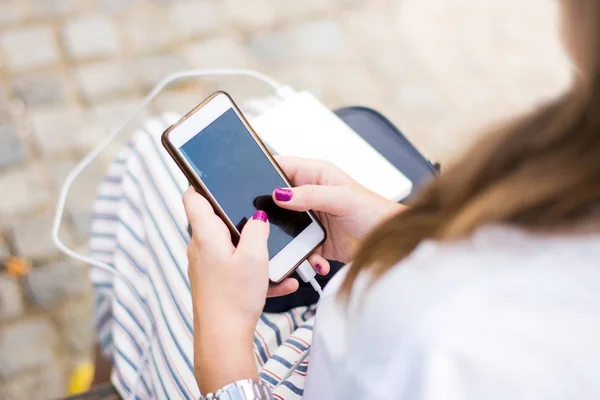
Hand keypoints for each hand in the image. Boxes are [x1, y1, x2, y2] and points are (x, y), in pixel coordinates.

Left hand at [183, 188, 266, 392]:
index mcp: (205, 235)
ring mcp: (206, 266)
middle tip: (263, 216)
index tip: (216, 175)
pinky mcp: (214, 282)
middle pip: (217, 220)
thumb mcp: (255, 257)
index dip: (201, 182)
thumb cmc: (234, 298)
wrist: (223, 339)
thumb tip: (258, 216)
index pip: (192, 196)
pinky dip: (256, 272)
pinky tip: (280, 283)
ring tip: (277, 258)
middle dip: (241, 218)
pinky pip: (237, 269)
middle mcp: (200, 248)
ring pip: (232, 247)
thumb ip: (258, 229)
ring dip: (255, 250)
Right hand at [274, 156, 405, 262]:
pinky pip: (298, 248)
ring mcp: (311, 218)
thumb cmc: (374, 212)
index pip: (281, 166)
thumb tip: (280, 194)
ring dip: (289, 239)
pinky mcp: (314, 241)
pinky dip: (304, 257)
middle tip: (269, 224)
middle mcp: (310, 195)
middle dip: (272, 213)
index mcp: (315, 175)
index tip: (251, 184)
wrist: (388, 243)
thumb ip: (310, 194)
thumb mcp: (342, 198)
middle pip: (277, 200)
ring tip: (299, 245)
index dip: (264, 172)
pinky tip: (316, 260)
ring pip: (284, 227)